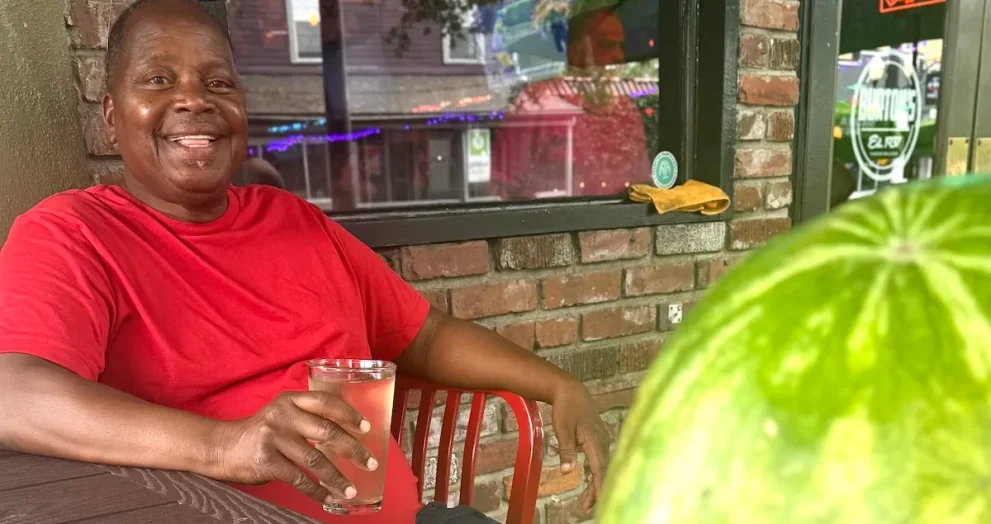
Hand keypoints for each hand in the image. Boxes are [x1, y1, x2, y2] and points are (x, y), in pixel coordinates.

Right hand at [208, 391, 377, 504]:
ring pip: (315, 460)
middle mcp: (283, 415)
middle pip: (327, 431)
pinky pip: (299, 478)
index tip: (367, 429)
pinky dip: (317, 491)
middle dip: (353, 449)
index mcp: (290, 400)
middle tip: (370, 463)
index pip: (326, 402)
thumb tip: (348, 433)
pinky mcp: (266, 461)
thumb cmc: (261, 432)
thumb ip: (308, 416)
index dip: (349, 415)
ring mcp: (273, 437)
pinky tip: (328, 498)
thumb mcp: (283, 414)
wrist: (222, 447)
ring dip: (337, 478)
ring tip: (351, 490)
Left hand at [549, 380, 611, 513]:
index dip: (600, 488)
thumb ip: (566, 450)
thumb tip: (567, 472)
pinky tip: (590, 484)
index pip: (600, 470)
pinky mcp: (599, 440)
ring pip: (602, 468)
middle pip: (603, 472)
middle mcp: (603, 442)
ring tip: (585, 503)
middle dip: (596, 492)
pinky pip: (600, 461)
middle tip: (585, 510)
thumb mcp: (562, 428)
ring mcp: (602, 440)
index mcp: (595, 441)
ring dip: (595, 485)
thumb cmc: (566, 408)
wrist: (571, 389)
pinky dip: (596, 474)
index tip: (599, 503)